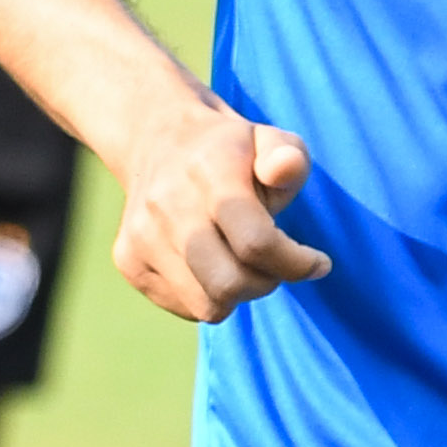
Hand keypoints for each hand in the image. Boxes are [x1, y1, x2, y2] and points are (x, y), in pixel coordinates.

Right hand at [108, 98, 328, 321]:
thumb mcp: (269, 139)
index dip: (296, 264)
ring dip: (239, 293)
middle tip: (275, 263)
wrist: (157, 140)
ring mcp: (141, 235)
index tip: (318, 262)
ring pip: (207, 305)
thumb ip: (288, 156)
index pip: (256, 242)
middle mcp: (166, 205)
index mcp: (208, 172)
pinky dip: (208, 295)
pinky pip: (184, 307)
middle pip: (230, 283)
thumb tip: (283, 170)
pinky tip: (211, 264)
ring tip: (242, 262)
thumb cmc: (230, 151)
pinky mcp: (128, 260)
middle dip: (267, 282)